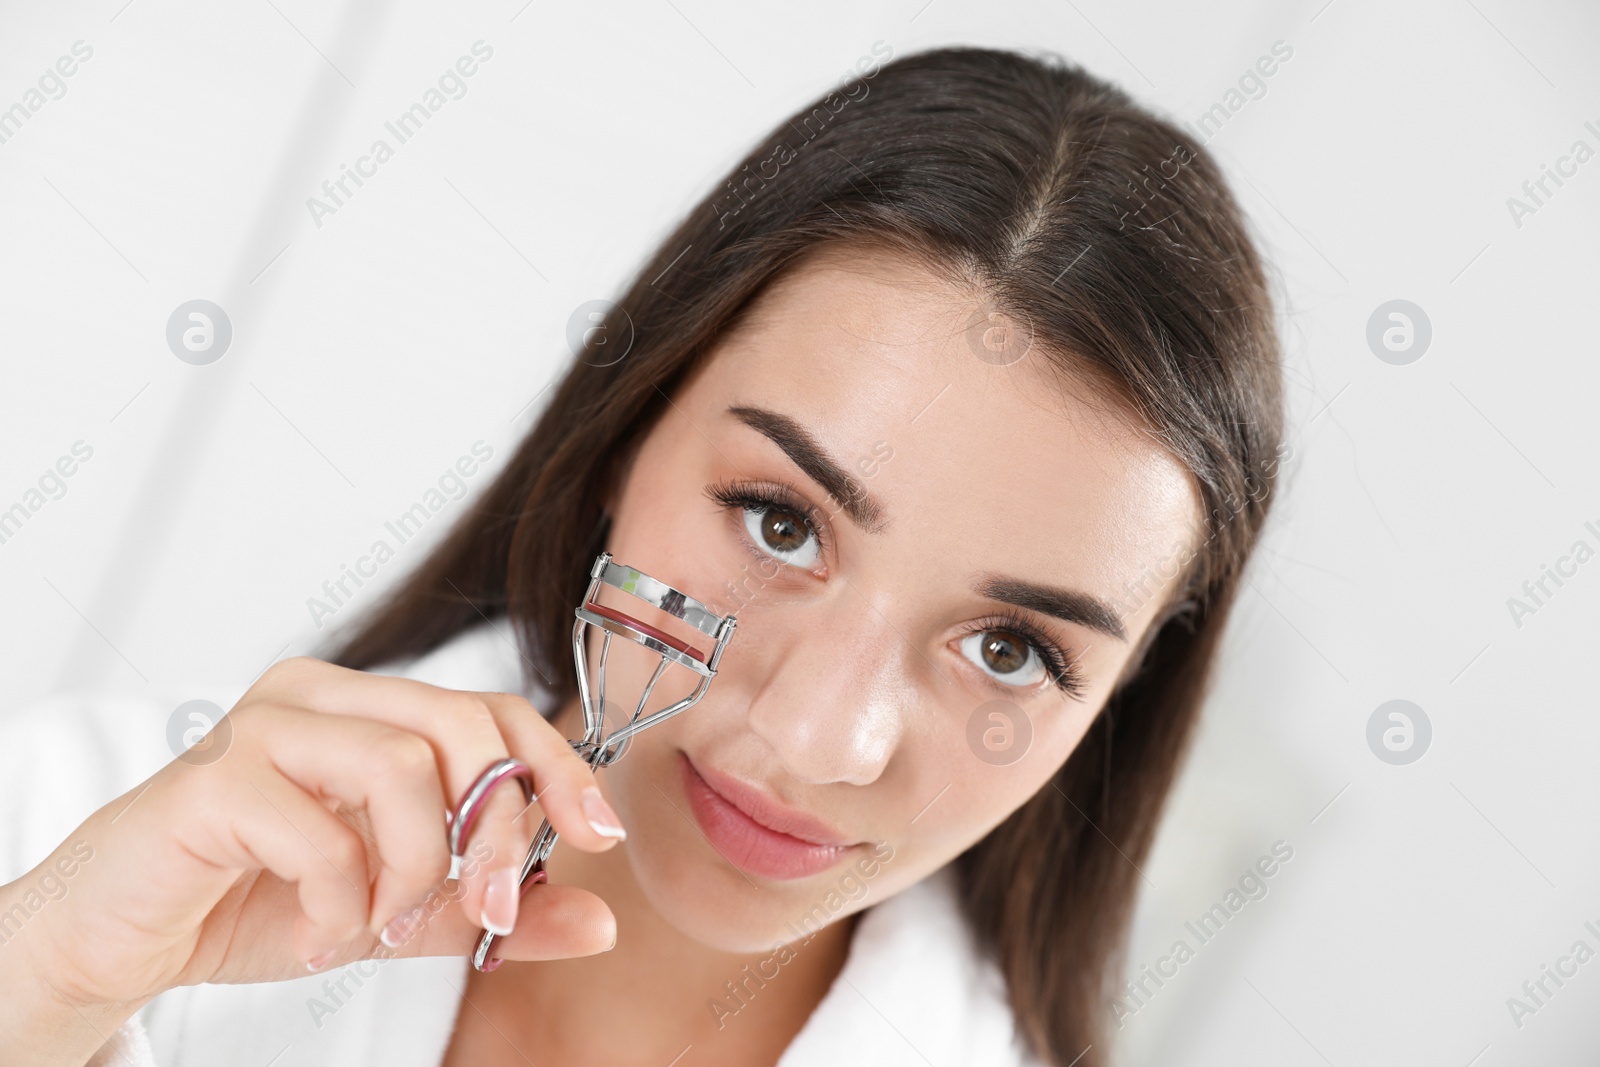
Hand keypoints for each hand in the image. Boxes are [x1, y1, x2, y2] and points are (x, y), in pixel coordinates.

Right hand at [5, 657, 623, 1022]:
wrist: (125, 938)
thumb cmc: (257, 903)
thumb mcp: (400, 913)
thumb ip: (493, 912)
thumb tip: (602, 921)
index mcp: (369, 709)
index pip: (494, 711)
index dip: (557, 768)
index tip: (599, 836)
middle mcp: (321, 696)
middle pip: (462, 726)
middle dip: (497, 831)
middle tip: (488, 911)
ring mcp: (262, 725)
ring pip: (400, 767)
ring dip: (412, 870)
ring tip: (374, 925)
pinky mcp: (212, 778)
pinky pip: (319, 832)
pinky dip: (338, 900)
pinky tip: (314, 932)